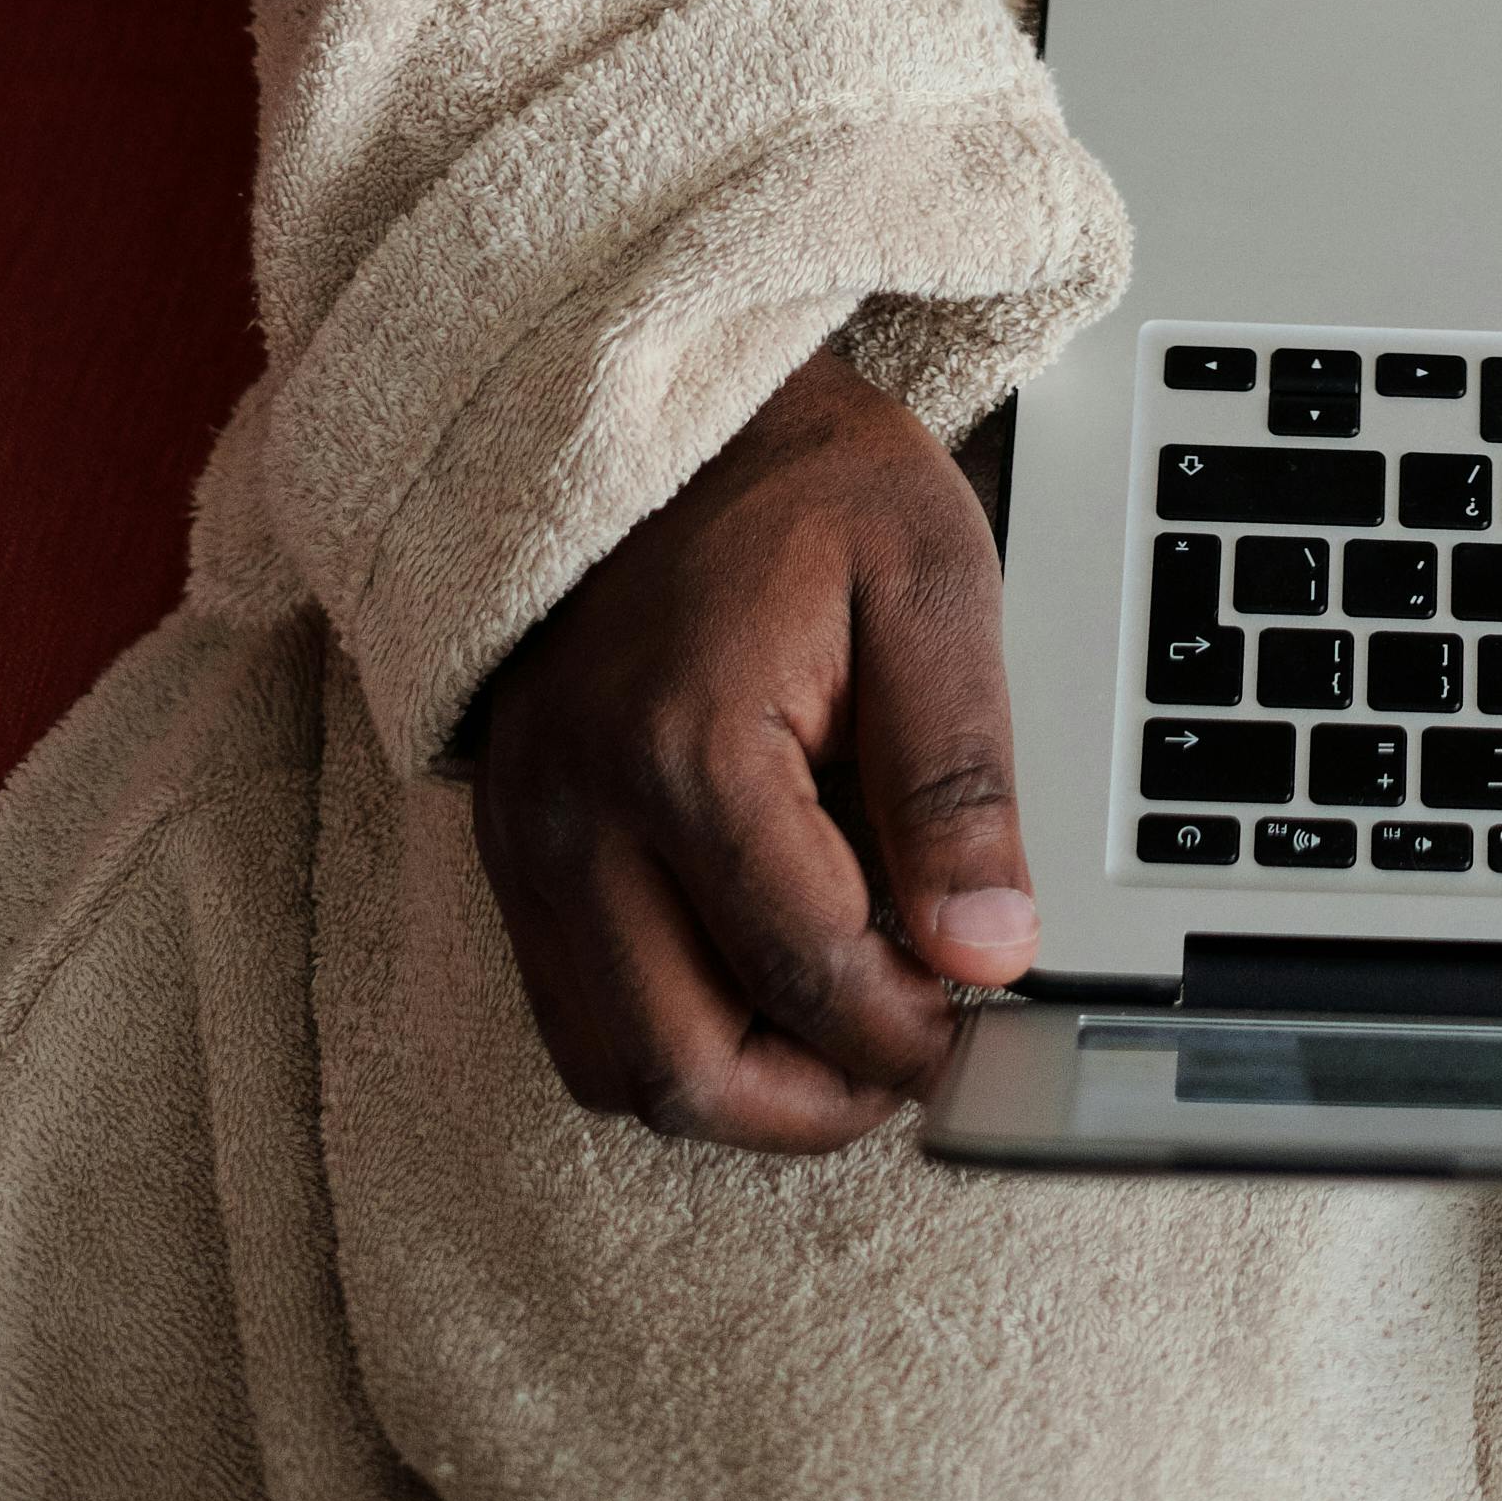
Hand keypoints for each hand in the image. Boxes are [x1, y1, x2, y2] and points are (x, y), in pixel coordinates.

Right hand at [469, 346, 1032, 1147]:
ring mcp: (525, 836)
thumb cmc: (805, 479)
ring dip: (734, 1091)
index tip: (979, 1016)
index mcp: (686, 746)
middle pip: (682, 1068)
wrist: (662, 399)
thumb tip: (990, 950)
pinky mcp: (511, 842)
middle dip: (813, 1101)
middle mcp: (577, 814)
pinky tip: (760, 982)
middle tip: (912, 1056)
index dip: (908, 1026)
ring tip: (843, 1031)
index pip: (808, 970)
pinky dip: (667, 1037)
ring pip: (612, 1069)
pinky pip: (573, 1012)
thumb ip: (959, 775)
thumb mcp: (929, 581)